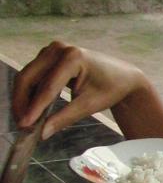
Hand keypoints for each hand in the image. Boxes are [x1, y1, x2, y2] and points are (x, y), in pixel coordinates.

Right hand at [11, 42, 146, 138]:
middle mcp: (58, 49)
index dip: (35, 107)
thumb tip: (42, 133)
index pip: (48, 86)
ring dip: (22, 100)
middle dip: (22, 103)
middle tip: (21, 127)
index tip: (25, 125)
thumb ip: (64, 118)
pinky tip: (29, 111)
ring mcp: (51, 51)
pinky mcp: (48, 57)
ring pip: (27, 77)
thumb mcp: (89, 105)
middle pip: (29, 77)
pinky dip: (29, 94)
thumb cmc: (110, 89)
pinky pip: (32, 77)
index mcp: (73, 57)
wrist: (121, 76)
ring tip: (24, 123)